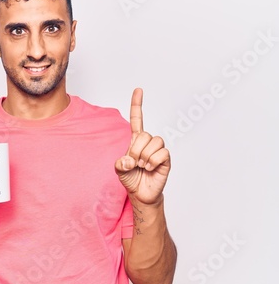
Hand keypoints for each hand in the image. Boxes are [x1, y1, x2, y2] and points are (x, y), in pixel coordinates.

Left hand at [115, 88, 170, 204]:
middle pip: (144, 134)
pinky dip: (153, 161)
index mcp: (135, 140)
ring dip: (145, 156)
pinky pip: (162, 153)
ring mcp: (158, 150)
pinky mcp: (166, 159)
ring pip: (155, 142)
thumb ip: (120, 163)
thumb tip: (130, 160)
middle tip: (135, 162)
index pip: (137, 119)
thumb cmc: (130, 178)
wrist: (140, 193)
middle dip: (136, 149)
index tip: (138, 90)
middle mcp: (148, 142)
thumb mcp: (119, 169)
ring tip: (143, 166)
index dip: (137, 104)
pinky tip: (150, 168)